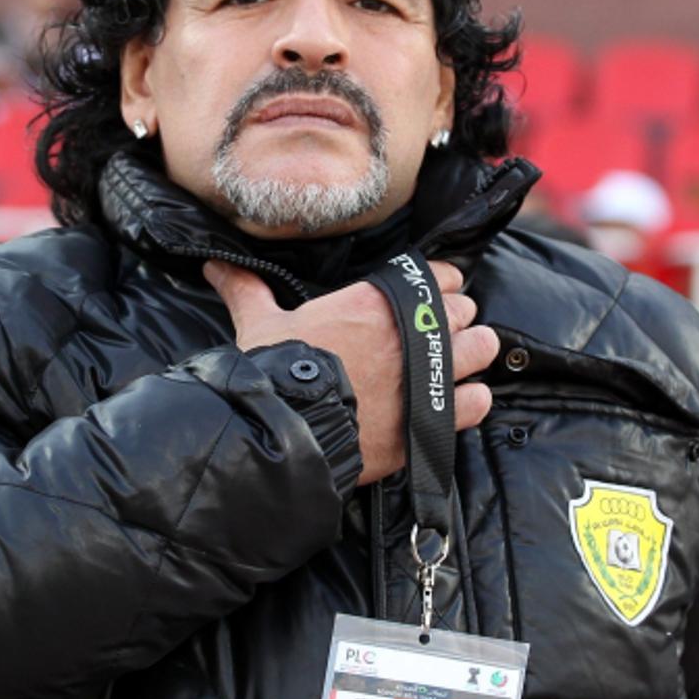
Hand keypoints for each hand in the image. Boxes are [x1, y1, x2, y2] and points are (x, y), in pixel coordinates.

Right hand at [204, 260, 498, 484]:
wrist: (287, 433)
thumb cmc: (274, 373)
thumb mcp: (258, 324)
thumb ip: (246, 290)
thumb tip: (215, 265)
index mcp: (374, 300)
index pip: (436, 275)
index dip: (439, 287)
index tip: (430, 300)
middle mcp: (411, 330)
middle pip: (464, 310)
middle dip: (454, 322)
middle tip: (437, 337)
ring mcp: (429, 374)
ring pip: (483, 348)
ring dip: (471, 355)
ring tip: (454, 367)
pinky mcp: (435, 418)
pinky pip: (481, 399)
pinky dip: (472, 401)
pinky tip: (455, 403)